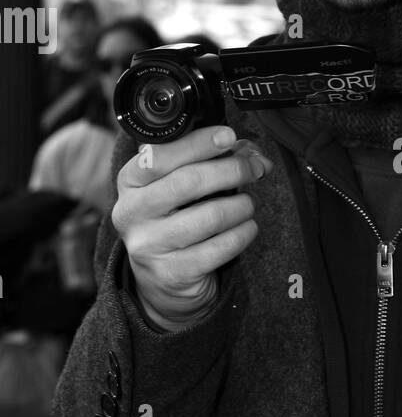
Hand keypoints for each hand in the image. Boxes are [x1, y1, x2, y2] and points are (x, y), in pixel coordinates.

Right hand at [111, 125, 274, 331]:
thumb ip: (213, 162)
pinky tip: (247, 228)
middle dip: (231, 170)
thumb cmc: (175, 218)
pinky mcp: (173, 273)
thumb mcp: (180, 186)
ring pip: (210, 216)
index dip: (196, 143)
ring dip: (241, 205)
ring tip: (247, 205)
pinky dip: (242, 234)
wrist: (162, 280)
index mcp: (130, 182)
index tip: (227, 136)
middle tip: (254, 169)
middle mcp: (132, 213)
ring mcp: (149, 245)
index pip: (158, 157)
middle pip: (188, 182)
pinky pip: (220, 248)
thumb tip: (255, 156)